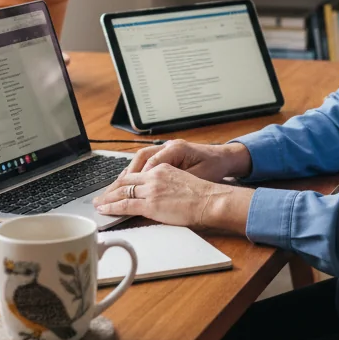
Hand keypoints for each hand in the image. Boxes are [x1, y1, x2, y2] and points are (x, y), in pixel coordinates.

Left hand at [93, 164, 252, 233]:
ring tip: (98, 204)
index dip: (122, 181)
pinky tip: (104, 210)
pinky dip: (112, 207)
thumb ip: (167, 184)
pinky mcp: (150, 204)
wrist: (211, 199)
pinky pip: (125, 205)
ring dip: (107, 198)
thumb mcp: (182, 181)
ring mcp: (151, 189)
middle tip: (101, 196)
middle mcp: (154, 176)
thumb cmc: (203, 194)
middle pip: (125, 180)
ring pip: (122, 192)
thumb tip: (159, 194)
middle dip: (110, 189)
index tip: (115, 187)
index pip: (136, 173)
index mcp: (162, 168)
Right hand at [120, 139, 250, 182]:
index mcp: (176, 149)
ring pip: (141, 158)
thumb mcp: (198, 177)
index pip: (150, 163)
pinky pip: (147, 161)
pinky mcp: (167, 154)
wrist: (225, 159)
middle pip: (140, 158)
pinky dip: (138, 171)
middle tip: (113, 191)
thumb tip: (157, 193)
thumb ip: (177, 183)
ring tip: (116, 188)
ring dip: (129, 173)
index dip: (138, 179)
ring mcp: (167, 148)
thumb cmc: (214, 167)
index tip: (127, 192)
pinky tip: (130, 182)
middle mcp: (169, 146)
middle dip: (126, 176)